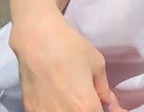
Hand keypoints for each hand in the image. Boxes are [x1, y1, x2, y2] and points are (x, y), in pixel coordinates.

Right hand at [9, 13, 128, 111]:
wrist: (36, 38)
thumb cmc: (69, 47)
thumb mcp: (97, 64)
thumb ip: (103, 88)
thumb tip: (108, 101)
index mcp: (85, 106)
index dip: (111, 111)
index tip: (112, 106)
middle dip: (92, 108)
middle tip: (94, 99)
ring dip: (74, 109)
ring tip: (75, 96)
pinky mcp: (31, 109)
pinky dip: (57, 108)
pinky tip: (59, 97)